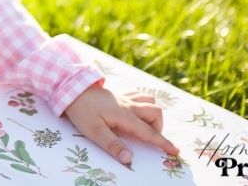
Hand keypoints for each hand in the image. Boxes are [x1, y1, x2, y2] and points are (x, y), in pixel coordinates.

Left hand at [64, 83, 178, 165]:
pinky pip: (139, 94)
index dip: (163, 142)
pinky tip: (135, 110)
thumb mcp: (94, 131)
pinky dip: (144, 102)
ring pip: (150, 100)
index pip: (149, 132)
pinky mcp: (119, 92)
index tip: (175, 151)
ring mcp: (124, 97)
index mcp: (125, 116)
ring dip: (152, 113)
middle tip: (148, 138)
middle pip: (155, 112)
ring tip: (144, 125)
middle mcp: (129, 105)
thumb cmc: (82, 110)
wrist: (72, 88)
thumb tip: (129, 159)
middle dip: (158, 127)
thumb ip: (112, 145)